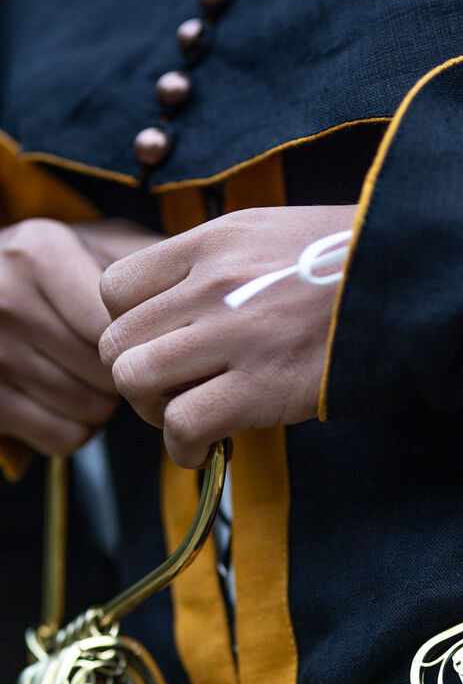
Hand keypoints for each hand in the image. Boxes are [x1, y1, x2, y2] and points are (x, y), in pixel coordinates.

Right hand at [0, 218, 158, 455]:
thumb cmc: (53, 271)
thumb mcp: (93, 244)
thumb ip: (149, 257)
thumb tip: (221, 282)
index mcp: (42, 254)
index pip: (128, 327)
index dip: (153, 343)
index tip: (160, 342)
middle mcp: (11, 299)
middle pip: (115, 374)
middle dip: (129, 375)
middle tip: (122, 361)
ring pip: (94, 411)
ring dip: (106, 405)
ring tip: (89, 374)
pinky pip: (66, 439)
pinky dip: (76, 429)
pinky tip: (67, 398)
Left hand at [98, 205, 357, 467]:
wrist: (424, 285)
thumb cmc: (360, 269)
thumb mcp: (278, 234)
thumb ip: (225, 263)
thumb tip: (194, 307)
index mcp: (213, 242)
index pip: (115, 288)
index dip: (130, 330)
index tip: (165, 352)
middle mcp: (212, 283)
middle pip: (116, 341)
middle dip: (138, 381)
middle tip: (177, 397)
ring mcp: (234, 334)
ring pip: (134, 380)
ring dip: (153, 415)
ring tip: (189, 423)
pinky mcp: (262, 387)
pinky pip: (183, 424)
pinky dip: (184, 449)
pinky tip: (207, 452)